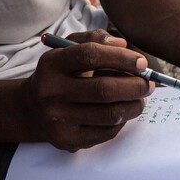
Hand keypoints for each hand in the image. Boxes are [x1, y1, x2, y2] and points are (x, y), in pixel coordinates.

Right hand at [21, 30, 153, 151]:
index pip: (90, 55)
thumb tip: (122, 45)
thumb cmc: (60, 74)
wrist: (30, 110)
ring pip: (110, 114)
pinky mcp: (67, 140)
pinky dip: (122, 121)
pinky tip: (123, 112)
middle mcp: (51, 92)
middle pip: (104, 89)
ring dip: (134, 106)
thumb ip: (95, 39)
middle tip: (149, 84)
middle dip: (135, 86)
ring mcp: (58, 119)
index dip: (121, 58)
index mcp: (52, 64)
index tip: (142, 63)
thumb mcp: (68, 50)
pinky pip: (106, 132)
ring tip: (140, 98)